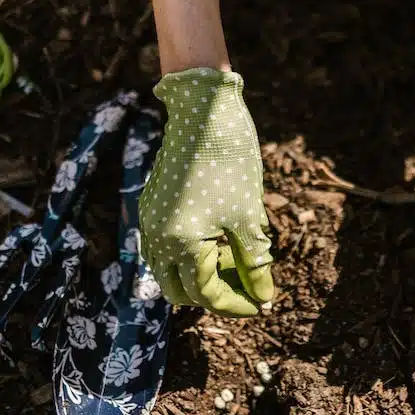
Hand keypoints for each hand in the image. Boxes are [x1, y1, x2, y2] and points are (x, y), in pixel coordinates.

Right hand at [140, 68, 274, 315]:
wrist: (202, 109)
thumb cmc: (230, 161)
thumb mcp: (248, 216)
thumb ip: (255, 262)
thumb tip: (265, 296)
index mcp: (181, 243)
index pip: (207, 295)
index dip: (237, 304)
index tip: (262, 304)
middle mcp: (157, 238)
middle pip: (181, 292)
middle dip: (214, 296)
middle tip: (247, 288)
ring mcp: (150, 222)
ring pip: (169, 272)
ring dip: (199, 277)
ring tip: (235, 263)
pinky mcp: (152, 207)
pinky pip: (164, 249)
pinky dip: (188, 257)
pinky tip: (218, 242)